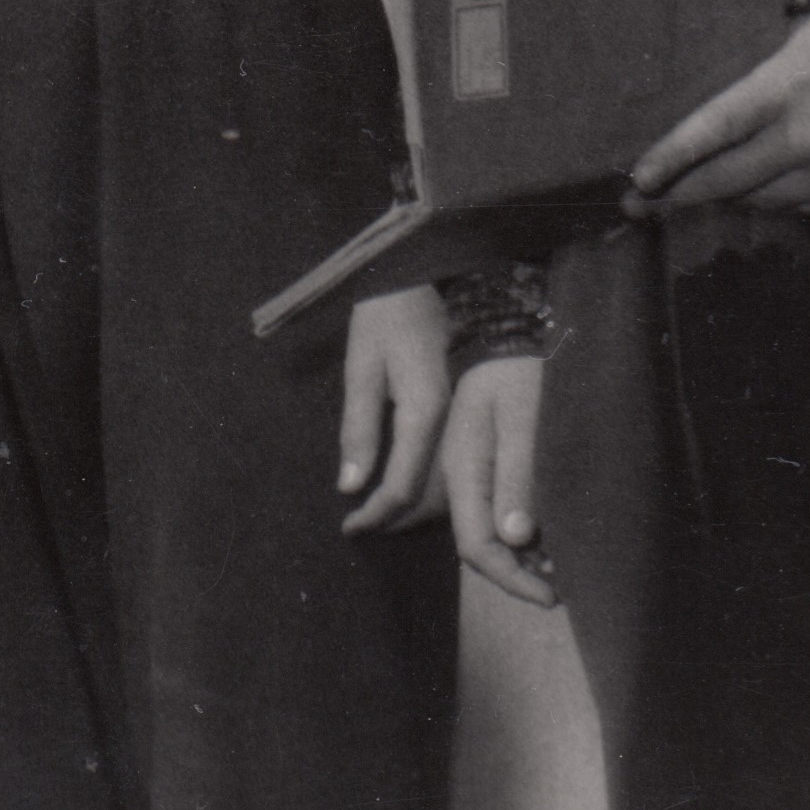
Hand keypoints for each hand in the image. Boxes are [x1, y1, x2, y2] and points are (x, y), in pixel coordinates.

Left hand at [335, 283, 448, 532]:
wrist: (420, 281)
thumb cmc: (383, 319)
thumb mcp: (361, 370)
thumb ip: (358, 428)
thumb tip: (349, 486)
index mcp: (425, 413)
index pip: (403, 484)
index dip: (376, 513)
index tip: (350, 529)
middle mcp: (452, 424)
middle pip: (428, 493)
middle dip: (393, 518)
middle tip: (357, 529)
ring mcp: (460, 420)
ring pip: (441, 483)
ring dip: (408, 507)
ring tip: (373, 517)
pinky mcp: (459, 413)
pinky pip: (444, 463)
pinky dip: (421, 483)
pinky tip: (399, 488)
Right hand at [440, 353, 552, 605]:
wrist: (513, 336)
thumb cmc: (523, 374)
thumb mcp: (524, 419)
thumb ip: (516, 475)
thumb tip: (514, 536)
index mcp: (463, 468)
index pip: (476, 544)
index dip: (510, 578)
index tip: (550, 597)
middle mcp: (464, 478)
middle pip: (482, 545)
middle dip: (518, 574)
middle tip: (563, 591)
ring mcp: (477, 473)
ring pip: (494, 534)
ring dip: (526, 559)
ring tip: (566, 572)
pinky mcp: (494, 466)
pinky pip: (504, 513)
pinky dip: (529, 536)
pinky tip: (555, 541)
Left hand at [625, 4, 809, 217]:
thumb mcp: (799, 41)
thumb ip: (759, 81)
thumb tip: (716, 119)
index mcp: (785, 90)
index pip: (712, 131)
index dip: (671, 157)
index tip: (638, 178)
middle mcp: (806, 138)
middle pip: (726, 179)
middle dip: (679, 193)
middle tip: (641, 205)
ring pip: (759, 200)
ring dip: (725, 197)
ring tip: (696, 193)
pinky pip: (799, 208)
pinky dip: (774, 198)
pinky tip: (761, 187)